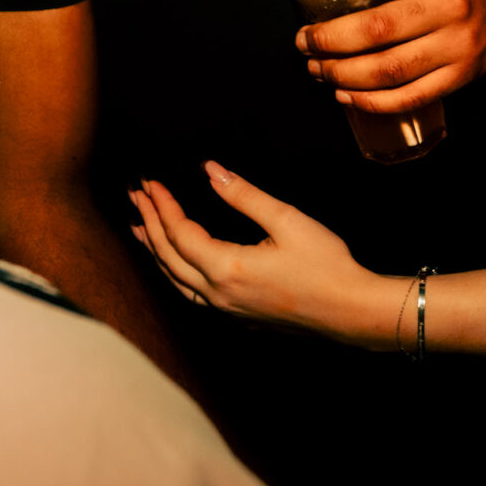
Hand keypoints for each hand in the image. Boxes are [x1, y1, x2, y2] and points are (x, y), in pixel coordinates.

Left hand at [127, 163, 397, 349]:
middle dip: (149, 224)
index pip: (179, 233)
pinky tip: (176, 264)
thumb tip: (210, 171)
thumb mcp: (286, 220)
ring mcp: (226, 309)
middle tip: (135, 196)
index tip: (149, 182)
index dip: (162, 206)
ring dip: (155, 251)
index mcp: (226, 269)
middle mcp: (218, 294)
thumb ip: (243, 195)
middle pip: (168, 257)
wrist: (350, 311)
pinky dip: (174, 272)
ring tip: (140, 231)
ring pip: (175, 280)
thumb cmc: (325, 265)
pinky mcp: (237, 315)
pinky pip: (190, 293)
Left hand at [291, 0, 485, 112]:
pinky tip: (346, 93)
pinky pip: (408, 97)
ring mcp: (458, 47)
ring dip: (343, 73)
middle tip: (304, 40)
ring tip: (317, 68)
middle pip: (384, 27)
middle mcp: (454, 8)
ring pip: (390, 68)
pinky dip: (370, 100)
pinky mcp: (459, 79)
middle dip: (332, 38)